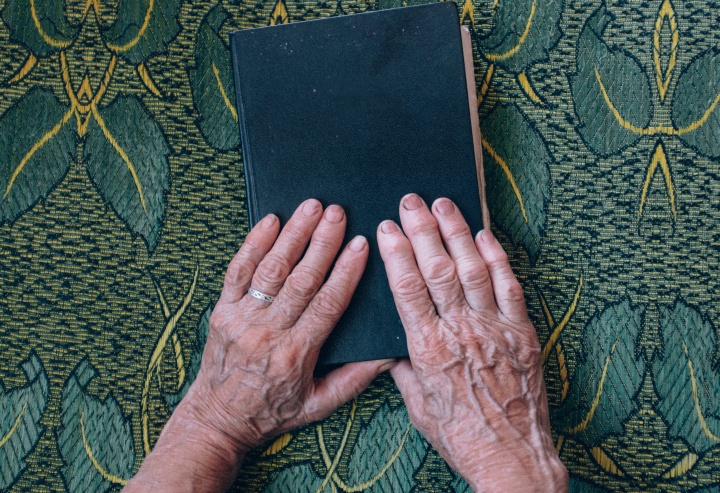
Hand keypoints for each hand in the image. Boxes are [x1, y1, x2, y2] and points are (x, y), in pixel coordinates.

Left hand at [126, 199, 393, 491]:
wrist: (217, 419)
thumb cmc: (272, 411)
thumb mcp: (319, 405)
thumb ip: (355, 379)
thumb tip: (390, 353)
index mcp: (296, 354)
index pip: (327, 304)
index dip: (345, 272)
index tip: (361, 244)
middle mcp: (267, 333)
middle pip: (300, 279)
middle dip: (322, 242)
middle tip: (338, 212)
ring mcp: (241, 318)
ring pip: (270, 269)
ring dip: (292, 234)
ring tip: (311, 206)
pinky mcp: (222, 310)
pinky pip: (237, 272)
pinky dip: (253, 244)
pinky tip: (270, 221)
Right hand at [377, 194, 566, 492]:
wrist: (512, 455)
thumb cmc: (461, 434)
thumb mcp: (418, 405)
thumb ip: (404, 368)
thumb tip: (393, 343)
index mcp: (429, 348)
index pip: (408, 287)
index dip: (397, 253)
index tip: (387, 228)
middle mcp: (461, 331)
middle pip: (438, 268)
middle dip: (423, 229)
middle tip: (412, 201)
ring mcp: (494, 328)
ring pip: (473, 268)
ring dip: (457, 232)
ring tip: (445, 204)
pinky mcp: (522, 332)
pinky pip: (509, 286)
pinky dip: (497, 258)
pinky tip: (485, 236)